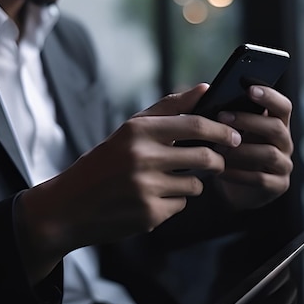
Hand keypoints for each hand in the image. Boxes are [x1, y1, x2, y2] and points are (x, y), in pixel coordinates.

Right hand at [18, 84, 241, 280]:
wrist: (69, 206)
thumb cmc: (102, 163)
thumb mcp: (129, 130)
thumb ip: (168, 108)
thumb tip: (205, 89)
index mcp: (137, 131)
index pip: (194, 124)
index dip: (221, 130)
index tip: (235, 135)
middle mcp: (142, 158)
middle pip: (205, 158)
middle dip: (217, 161)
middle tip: (215, 161)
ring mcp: (146, 188)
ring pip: (195, 185)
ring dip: (190, 183)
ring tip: (165, 181)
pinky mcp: (149, 214)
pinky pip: (180, 205)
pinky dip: (172, 202)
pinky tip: (149, 199)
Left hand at [213, 85, 293, 210]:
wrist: (231, 187)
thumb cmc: (229, 150)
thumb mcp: (227, 130)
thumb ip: (220, 111)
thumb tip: (203, 90)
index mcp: (276, 123)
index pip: (282, 106)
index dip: (269, 96)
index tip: (249, 89)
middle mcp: (284, 142)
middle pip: (276, 127)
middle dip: (248, 121)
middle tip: (222, 117)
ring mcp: (283, 165)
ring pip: (269, 153)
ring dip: (242, 149)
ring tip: (219, 148)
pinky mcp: (277, 186)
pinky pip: (260, 178)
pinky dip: (239, 174)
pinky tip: (220, 170)